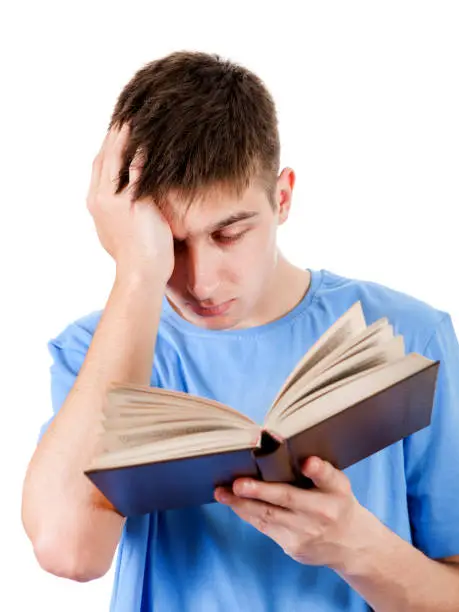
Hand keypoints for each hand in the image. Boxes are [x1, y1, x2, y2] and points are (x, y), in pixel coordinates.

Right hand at [86, 122, 173, 280]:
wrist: (140, 273)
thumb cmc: (137, 258)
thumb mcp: (118, 232)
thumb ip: (117, 213)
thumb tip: (124, 204)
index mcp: (96, 203)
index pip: (100, 165)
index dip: (109, 146)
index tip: (120, 130)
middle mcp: (100, 197)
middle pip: (105, 155)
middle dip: (115, 134)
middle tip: (128, 113)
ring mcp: (113, 198)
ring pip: (116, 157)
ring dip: (126, 134)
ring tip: (138, 115)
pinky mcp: (131, 201)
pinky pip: (136, 167)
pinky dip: (141, 150)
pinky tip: (151, 136)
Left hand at [215, 456, 371, 570]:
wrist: (350, 544)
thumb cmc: (337, 502)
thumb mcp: (338, 483)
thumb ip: (319, 470)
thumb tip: (294, 455)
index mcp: (336, 491)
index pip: (328, 477)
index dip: (317, 469)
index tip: (308, 463)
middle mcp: (322, 513)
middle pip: (288, 498)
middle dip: (260, 491)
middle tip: (237, 484)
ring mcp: (306, 533)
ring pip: (269, 515)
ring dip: (242, 504)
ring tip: (222, 493)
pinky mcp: (292, 547)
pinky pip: (265, 527)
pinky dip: (247, 513)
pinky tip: (233, 503)